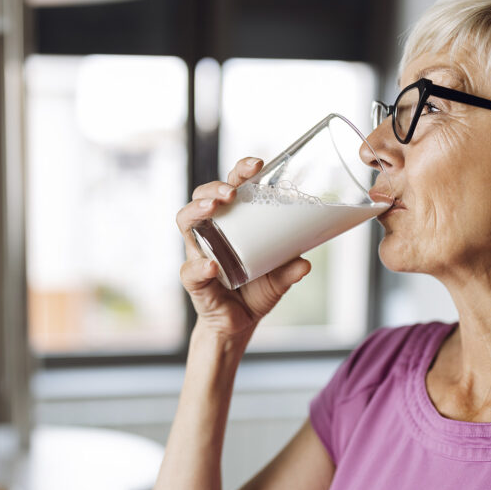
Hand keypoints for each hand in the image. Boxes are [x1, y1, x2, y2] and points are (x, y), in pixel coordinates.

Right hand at [176, 157, 311, 337]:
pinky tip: (213, 265)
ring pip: (185, 222)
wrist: (239, 325)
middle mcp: (210, 232)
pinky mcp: (194, 280)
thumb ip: (290, 270)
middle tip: (232, 192)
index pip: (230, 188)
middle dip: (214, 187)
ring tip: (214, 208)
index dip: (240, 171)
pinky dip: (200, 266)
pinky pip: (190, 269)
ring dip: (198, 210)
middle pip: (202, 197)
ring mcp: (198, 253)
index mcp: (231, 224)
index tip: (258, 164)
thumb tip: (305, 263)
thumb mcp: (279, 279)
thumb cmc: (255, 292)